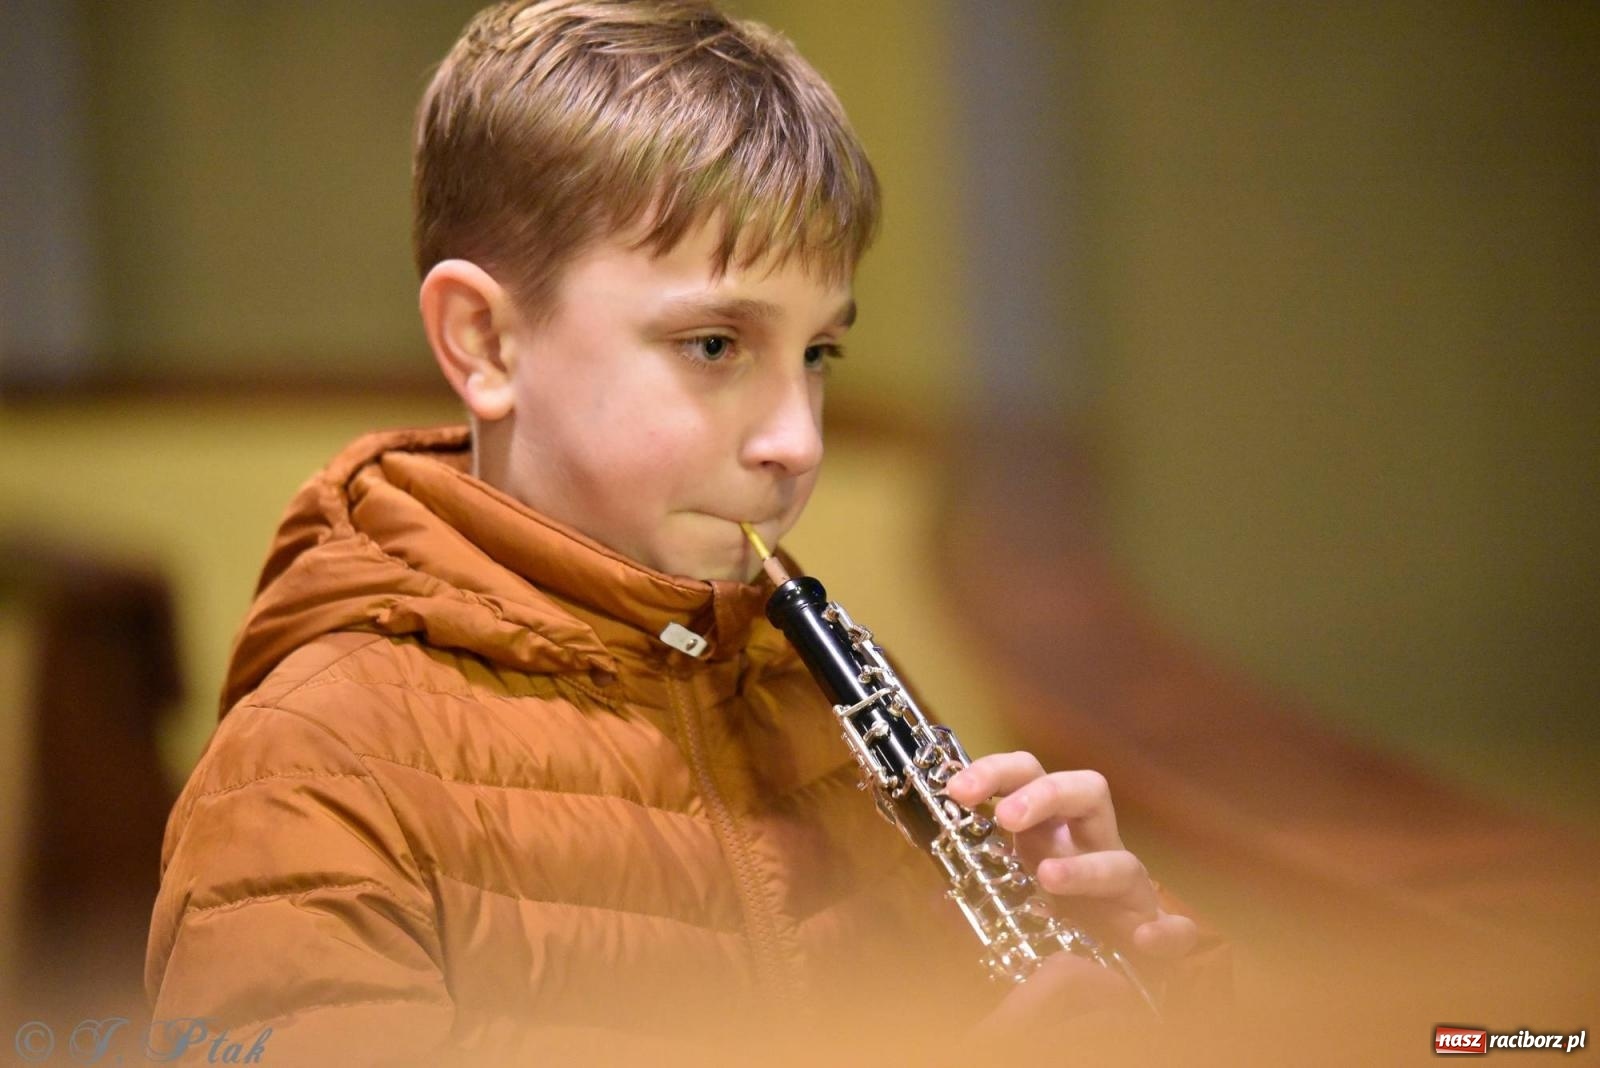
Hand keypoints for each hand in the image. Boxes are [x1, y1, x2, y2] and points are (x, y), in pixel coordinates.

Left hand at [944, 751, 1196, 961]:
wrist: (1109, 964)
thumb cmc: (1058, 913)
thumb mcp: (1009, 892)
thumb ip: (977, 887)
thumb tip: (936, 900)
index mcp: (1052, 828)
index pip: (1029, 775)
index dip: (995, 773)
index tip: (957, 790)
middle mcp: (1093, 845)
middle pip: (1086, 792)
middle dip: (1045, 795)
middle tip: (1005, 817)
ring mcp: (1126, 888)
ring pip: (1123, 862)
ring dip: (1087, 868)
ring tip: (1048, 878)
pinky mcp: (1154, 930)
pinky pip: (1171, 924)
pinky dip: (1165, 930)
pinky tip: (1144, 938)